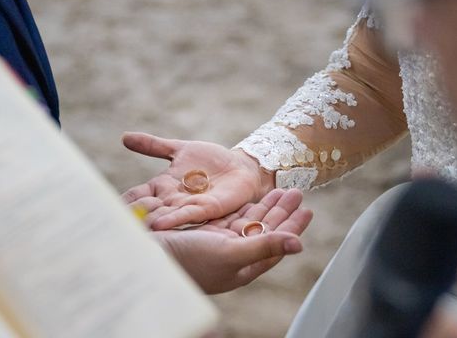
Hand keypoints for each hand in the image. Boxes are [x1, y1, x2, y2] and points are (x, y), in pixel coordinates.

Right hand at [122, 132, 275, 229]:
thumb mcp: (180, 149)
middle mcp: (172, 200)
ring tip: (131, 230)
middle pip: (147, 210)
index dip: (122, 201)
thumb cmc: (212, 160)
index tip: (100, 210)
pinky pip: (187, 215)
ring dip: (148, 223)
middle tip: (109, 229)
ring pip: (164, 216)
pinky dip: (172, 219)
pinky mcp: (206, 208)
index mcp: (163, 186)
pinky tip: (158, 224)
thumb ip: (153, 146)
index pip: (138, 195)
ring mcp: (188, 206)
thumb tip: (124, 137)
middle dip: (131, 218)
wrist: (241, 168)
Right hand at [151, 188, 312, 293]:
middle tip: (297, 192)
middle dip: (281, 211)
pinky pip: (229, 218)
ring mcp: (217, 243)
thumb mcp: (230, 253)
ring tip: (282, 190)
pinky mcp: (202, 233)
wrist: (148, 259)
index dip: (292, 226)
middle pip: (264, 229)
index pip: (275, 243)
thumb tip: (299, 244)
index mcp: (242, 265)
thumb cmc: (190, 261)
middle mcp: (232, 255)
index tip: (308, 209)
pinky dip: (242, 206)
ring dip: (265, 206)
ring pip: (248, 221)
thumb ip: (264, 246)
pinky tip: (251, 198)